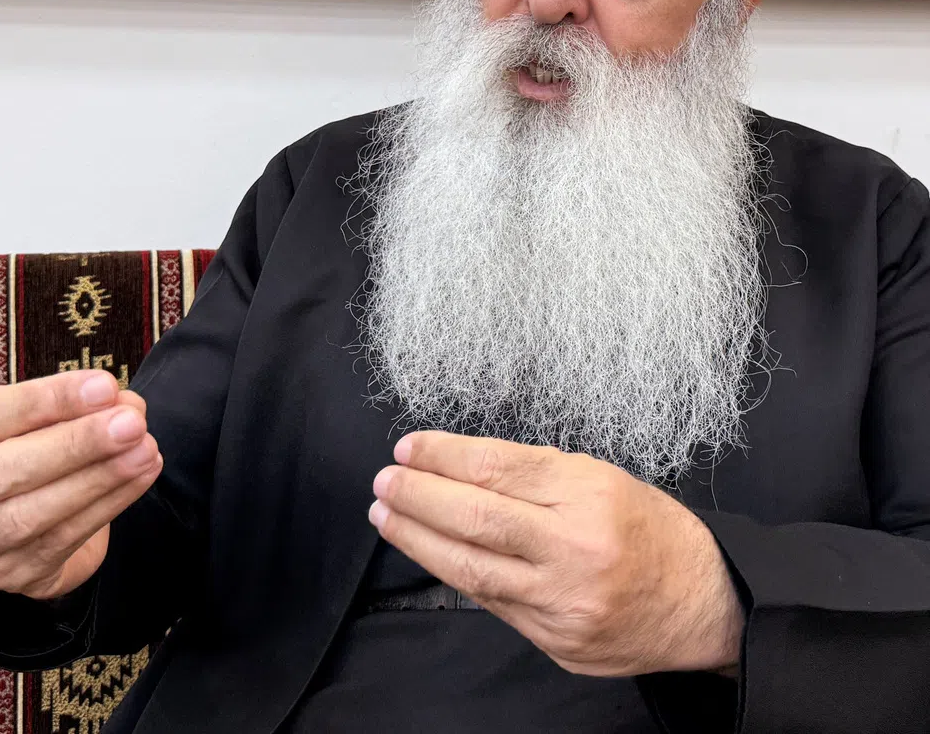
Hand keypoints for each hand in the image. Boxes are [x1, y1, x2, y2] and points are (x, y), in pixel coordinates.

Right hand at [0, 369, 161, 599]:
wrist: (15, 523)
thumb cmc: (25, 450)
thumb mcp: (37, 419)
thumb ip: (75, 406)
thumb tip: (124, 404)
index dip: (47, 400)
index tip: (105, 385)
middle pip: (3, 472)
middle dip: (76, 444)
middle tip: (132, 423)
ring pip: (32, 514)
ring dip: (98, 479)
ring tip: (146, 449)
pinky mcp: (9, 575)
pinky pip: (62, 541)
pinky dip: (108, 505)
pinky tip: (142, 475)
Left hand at [369, 432, 743, 677]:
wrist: (704, 605)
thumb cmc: (651, 529)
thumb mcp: (601, 477)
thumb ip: (535, 473)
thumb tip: (461, 465)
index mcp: (588, 495)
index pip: (497, 467)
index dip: (443, 455)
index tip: (408, 447)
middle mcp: (574, 549)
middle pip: (476, 518)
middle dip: (419, 497)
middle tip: (385, 481)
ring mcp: (563, 602)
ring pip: (471, 568)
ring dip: (418, 540)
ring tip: (386, 516)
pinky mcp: (556, 641)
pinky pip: (492, 602)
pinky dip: (454, 574)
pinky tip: (429, 553)